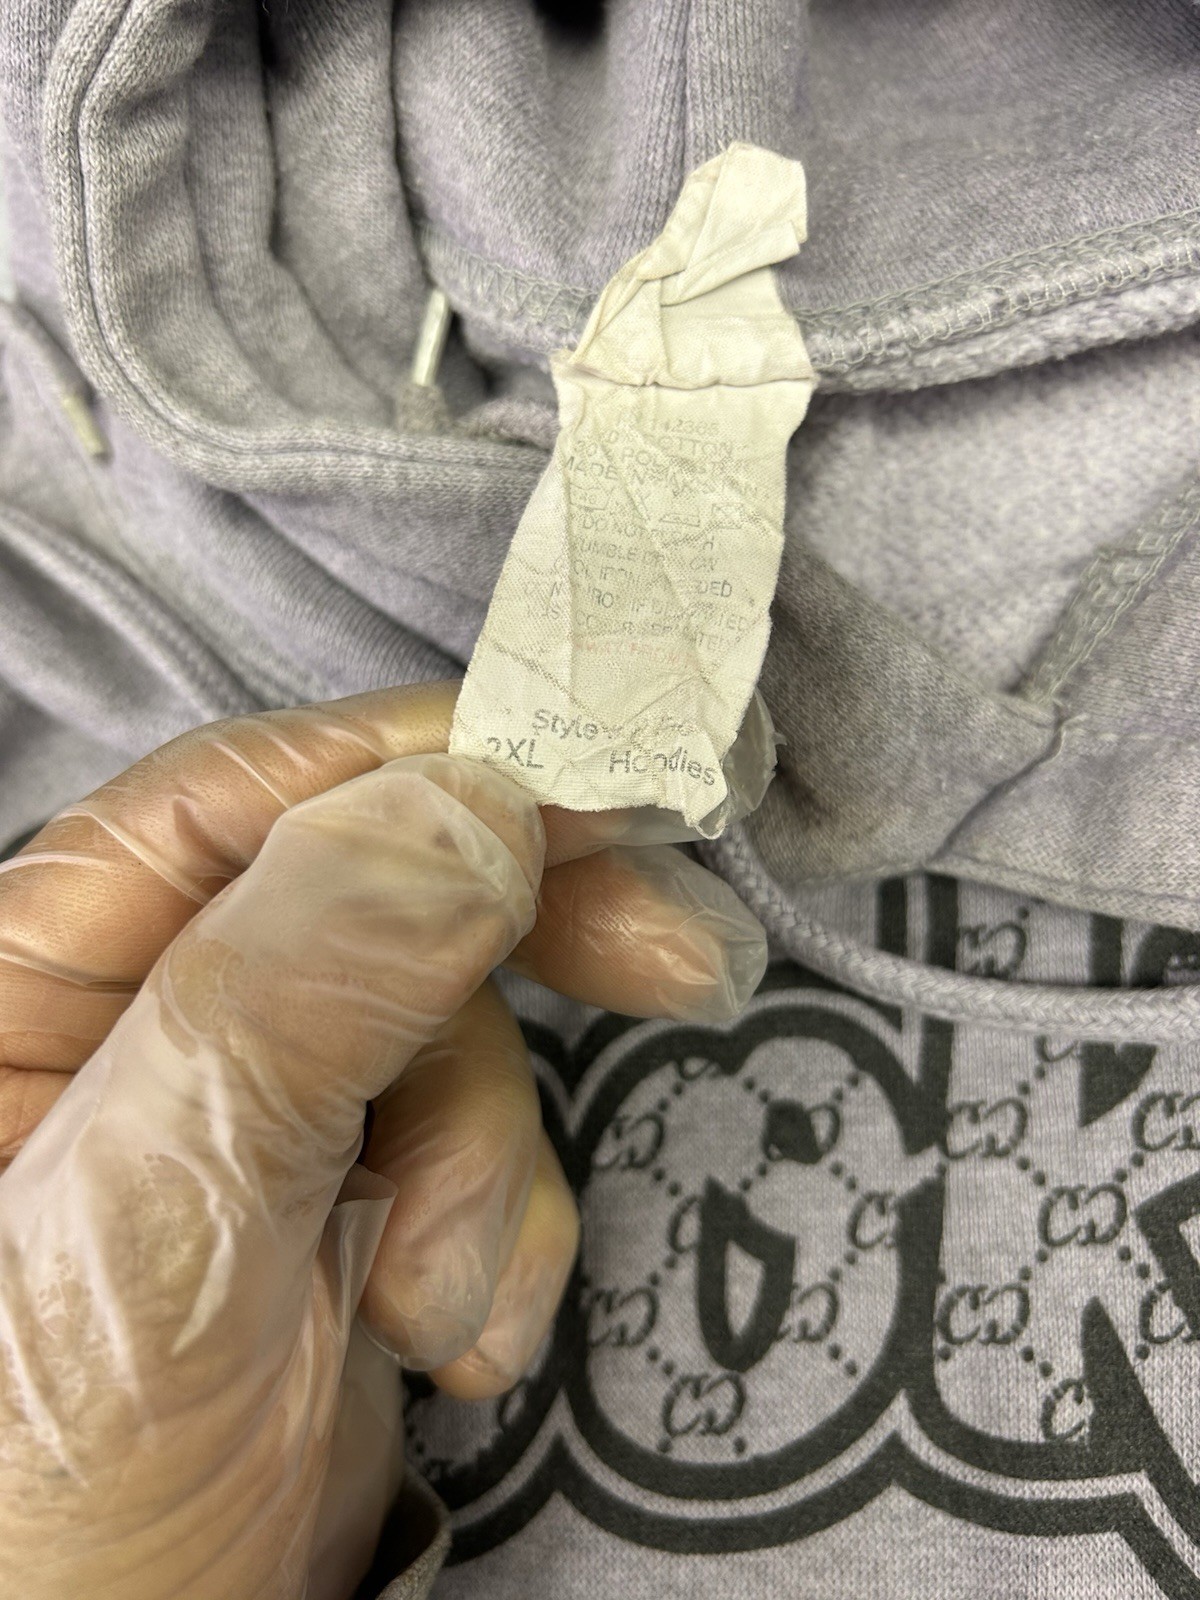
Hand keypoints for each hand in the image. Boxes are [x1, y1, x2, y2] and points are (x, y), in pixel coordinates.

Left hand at [0, 682, 766, 1598]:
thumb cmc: (39, 1504)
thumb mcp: (156, 1223)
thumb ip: (295, 992)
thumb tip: (471, 809)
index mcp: (45, 973)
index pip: (253, 791)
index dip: (435, 757)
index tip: (605, 769)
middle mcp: (154, 1017)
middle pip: (382, 879)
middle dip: (531, 926)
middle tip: (677, 956)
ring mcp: (266, 1110)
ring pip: (455, 1025)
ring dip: (491, 1159)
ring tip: (447, 1300)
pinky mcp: (353, 1199)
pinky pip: (480, 1139)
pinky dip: (506, 1228)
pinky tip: (459, 1330)